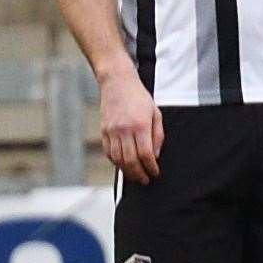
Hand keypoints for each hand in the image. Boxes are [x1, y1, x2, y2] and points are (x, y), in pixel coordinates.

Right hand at [98, 69, 164, 184]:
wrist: (117, 82)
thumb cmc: (138, 96)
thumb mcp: (155, 113)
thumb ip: (158, 135)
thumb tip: (155, 156)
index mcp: (141, 125)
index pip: (146, 154)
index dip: (151, 168)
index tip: (155, 173)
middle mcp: (125, 129)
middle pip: (131, 161)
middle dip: (139, 174)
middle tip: (145, 180)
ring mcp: (112, 131)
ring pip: (118, 159)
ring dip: (127, 171)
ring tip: (135, 175)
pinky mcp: (104, 131)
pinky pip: (109, 152)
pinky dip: (116, 162)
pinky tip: (123, 164)